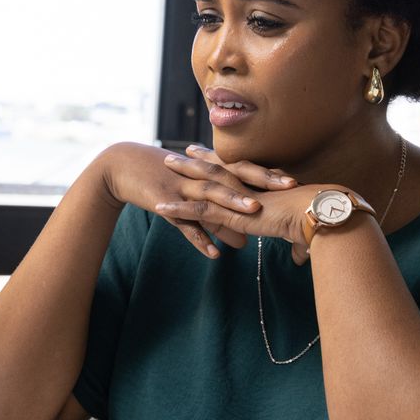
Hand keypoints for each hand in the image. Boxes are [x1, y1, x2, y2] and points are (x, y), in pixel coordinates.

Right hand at [99, 141, 305, 260]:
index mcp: (210, 169)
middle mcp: (200, 175)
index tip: (296, 180)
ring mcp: (183, 187)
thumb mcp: (192, 191)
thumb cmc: (164, 176)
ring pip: (211, 196)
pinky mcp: (164, 202)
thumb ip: (218, 215)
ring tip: (254, 212)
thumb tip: (243, 241)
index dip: (269, 174)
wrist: (122, 165)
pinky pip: (184, 224)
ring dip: (232, 204)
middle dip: (261, 181)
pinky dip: (198, 238)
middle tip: (288, 187)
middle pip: (235, 177)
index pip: (244, 169)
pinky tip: (214, 254)